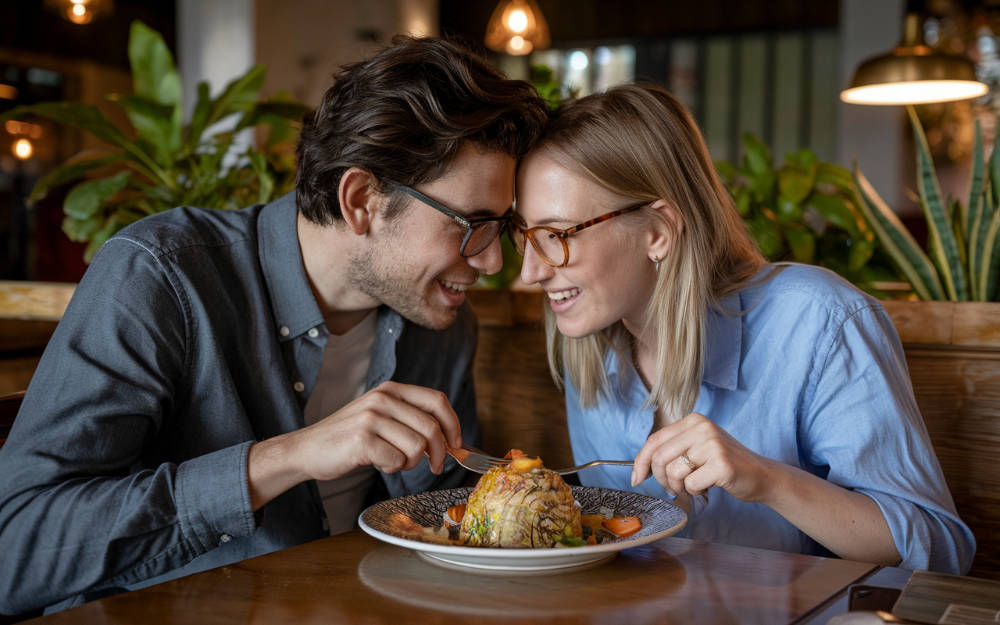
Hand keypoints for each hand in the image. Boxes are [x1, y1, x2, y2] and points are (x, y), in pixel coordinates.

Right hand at [248, 381, 462, 509]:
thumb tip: (449, 438)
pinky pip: (397, 460)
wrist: (307, 449)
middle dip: (439, 453)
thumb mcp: (380, 416)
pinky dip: (392, 468)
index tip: (456, 443)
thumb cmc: (348, 438)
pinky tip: (378, 463)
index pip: (437, 400)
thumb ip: (410, 419)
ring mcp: (371, 418)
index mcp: (391, 390)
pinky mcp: (362, 439)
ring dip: (411, 462)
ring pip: (417, 446)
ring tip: (393, 461)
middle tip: (434, 466)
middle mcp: (383, 398)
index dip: (453, 423)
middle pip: (432, 427)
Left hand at [631, 412, 777, 502]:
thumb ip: (671, 449)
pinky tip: (706, 486)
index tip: (637, 478)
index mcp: (693, 420)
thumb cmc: (724, 464)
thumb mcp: (697, 447)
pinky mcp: (722, 464)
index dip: (640, 461)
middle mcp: (702, 427)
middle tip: (672, 487)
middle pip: (659, 457)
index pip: (654, 440)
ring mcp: (713, 444)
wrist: (761, 475)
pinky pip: (691, 484)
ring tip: (692, 486)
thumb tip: (639, 467)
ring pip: (673, 472)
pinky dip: (694, 491)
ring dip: (678, 487)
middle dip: (660, 479)